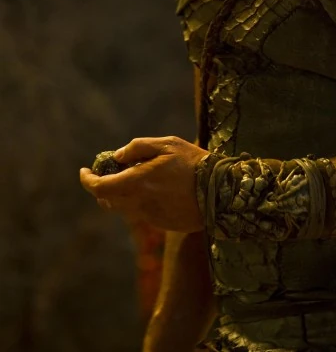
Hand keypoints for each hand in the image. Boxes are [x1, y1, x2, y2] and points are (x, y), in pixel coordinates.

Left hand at [79, 136, 209, 231]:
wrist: (220, 192)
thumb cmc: (194, 163)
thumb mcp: (167, 144)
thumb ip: (138, 148)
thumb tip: (117, 157)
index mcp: (138, 182)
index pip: (100, 188)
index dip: (87, 181)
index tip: (84, 172)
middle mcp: (139, 203)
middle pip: (107, 201)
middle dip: (102, 187)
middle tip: (109, 171)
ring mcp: (149, 216)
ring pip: (123, 208)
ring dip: (121, 193)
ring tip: (135, 176)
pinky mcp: (160, 223)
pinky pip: (140, 212)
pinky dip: (138, 200)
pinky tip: (156, 187)